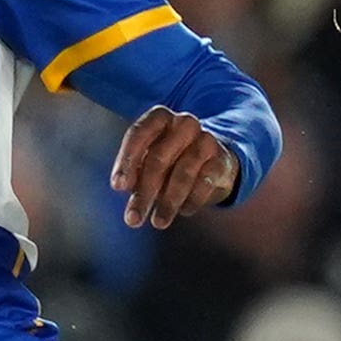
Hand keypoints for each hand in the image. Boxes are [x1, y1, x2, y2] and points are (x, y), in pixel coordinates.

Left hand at [111, 107, 239, 227]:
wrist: (213, 160)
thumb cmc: (171, 160)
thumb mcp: (148, 159)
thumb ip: (135, 170)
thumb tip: (123, 187)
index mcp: (160, 117)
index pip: (138, 134)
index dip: (126, 161)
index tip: (118, 187)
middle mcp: (183, 123)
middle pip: (159, 157)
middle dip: (144, 192)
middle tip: (133, 219)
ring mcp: (205, 139)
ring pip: (183, 172)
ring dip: (169, 201)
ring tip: (158, 222)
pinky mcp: (222, 159)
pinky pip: (205, 182)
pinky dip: (192, 199)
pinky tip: (184, 211)